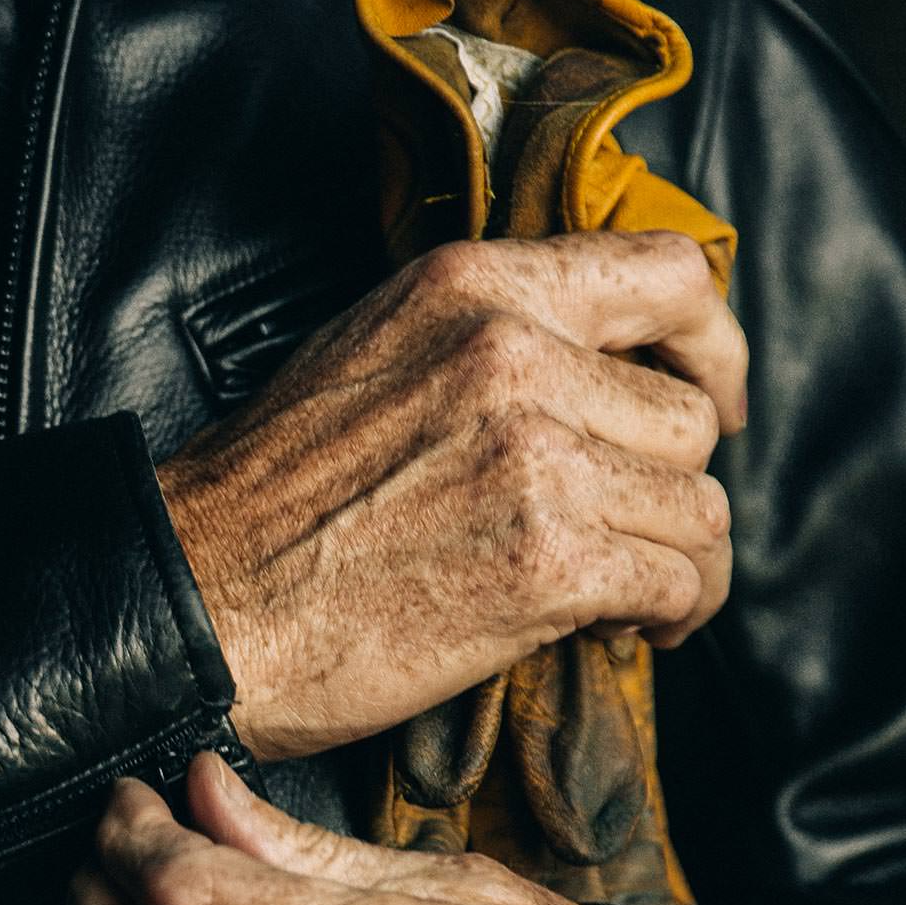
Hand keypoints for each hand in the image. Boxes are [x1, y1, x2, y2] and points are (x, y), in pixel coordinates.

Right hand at [156, 229, 748, 761]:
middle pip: (684, 417)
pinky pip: (678, 581)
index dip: (709, 347)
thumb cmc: (260, 504)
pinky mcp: (548, 563)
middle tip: (632, 530)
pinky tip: (629, 629)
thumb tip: (583, 373)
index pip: (671, 275)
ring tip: (634, 593)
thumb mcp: (366, 355)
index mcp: (473, 288)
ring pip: (696, 505)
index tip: (701, 400)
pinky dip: (669, 614)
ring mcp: (537, 459)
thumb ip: (480, 338)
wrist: (197, 605)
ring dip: (677, 559)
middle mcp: (516, 355)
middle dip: (667, 486)